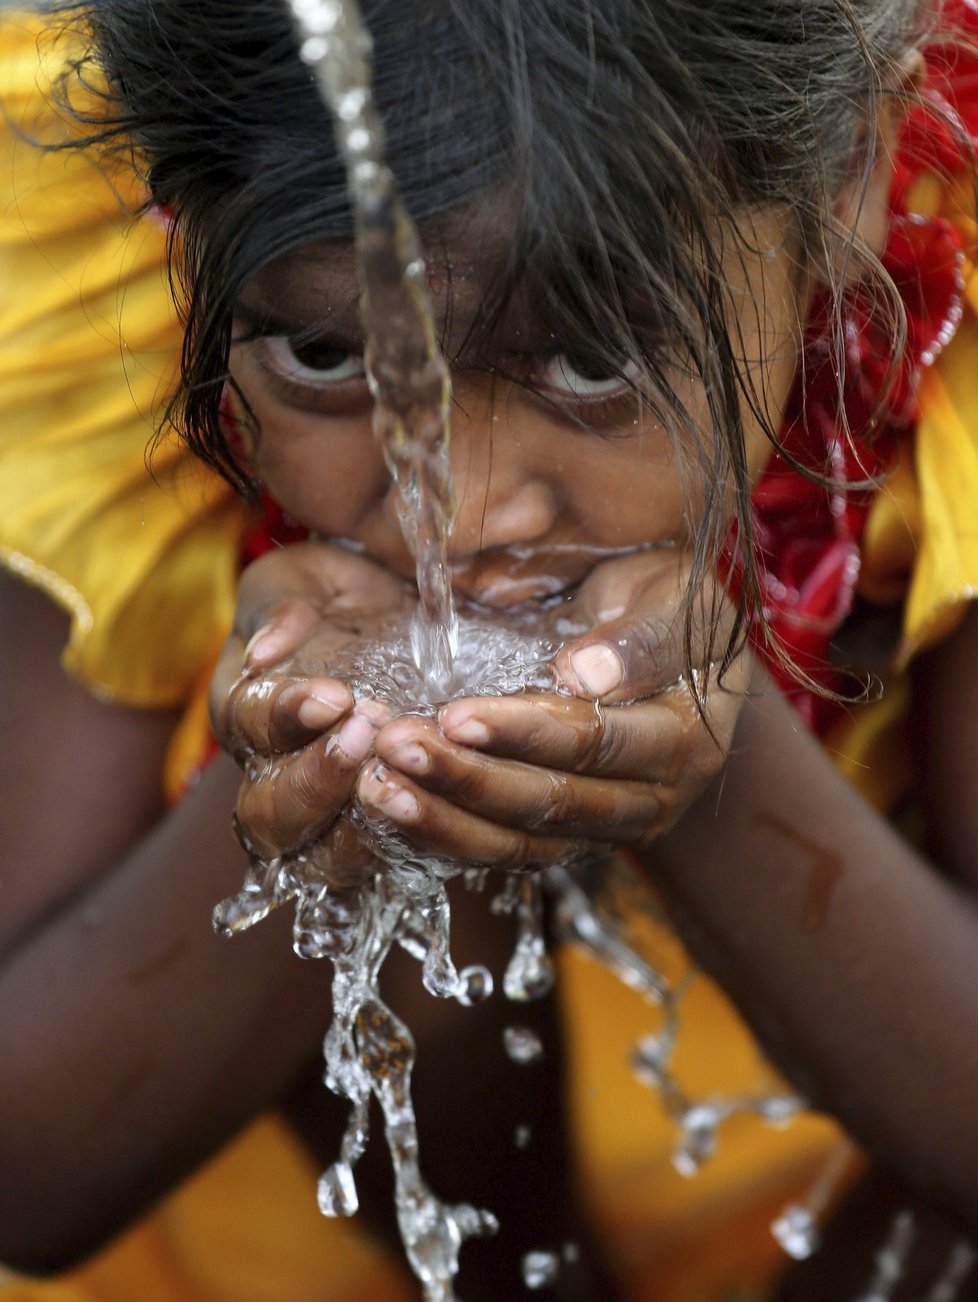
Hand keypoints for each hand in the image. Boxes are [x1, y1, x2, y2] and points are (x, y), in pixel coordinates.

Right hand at [209, 541, 412, 884]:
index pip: (248, 729)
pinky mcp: (391, 832)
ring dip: (362, 825)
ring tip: (406, 776)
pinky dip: (415, 846)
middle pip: (271, 816)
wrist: (401, 611)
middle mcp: (279, 776)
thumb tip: (265, 652)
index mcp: (249, 713)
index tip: (336, 696)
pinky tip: (445, 812)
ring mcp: (333, 814)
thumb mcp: (299, 582)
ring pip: (324, 859)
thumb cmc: (339, 596)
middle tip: (370, 735)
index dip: (287, 718)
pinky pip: (391, 867)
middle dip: (318, 781)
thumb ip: (276, 608)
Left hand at [356, 550, 749, 869]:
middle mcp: (651, 801)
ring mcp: (608, 829)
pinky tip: (391, 809)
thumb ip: (642, 636)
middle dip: (467, 779)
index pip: (595, 743)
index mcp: (684, 741)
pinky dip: (445, 835)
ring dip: (444, 818)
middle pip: (551, 803)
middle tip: (395, 748)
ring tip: (376, 787)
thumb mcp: (676, 597)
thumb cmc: (675, 603)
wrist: (688, 653)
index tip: (453, 715)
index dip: (523, 732)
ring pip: (521, 842)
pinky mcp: (569, 840)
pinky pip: (505, 852)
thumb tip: (584, 674)